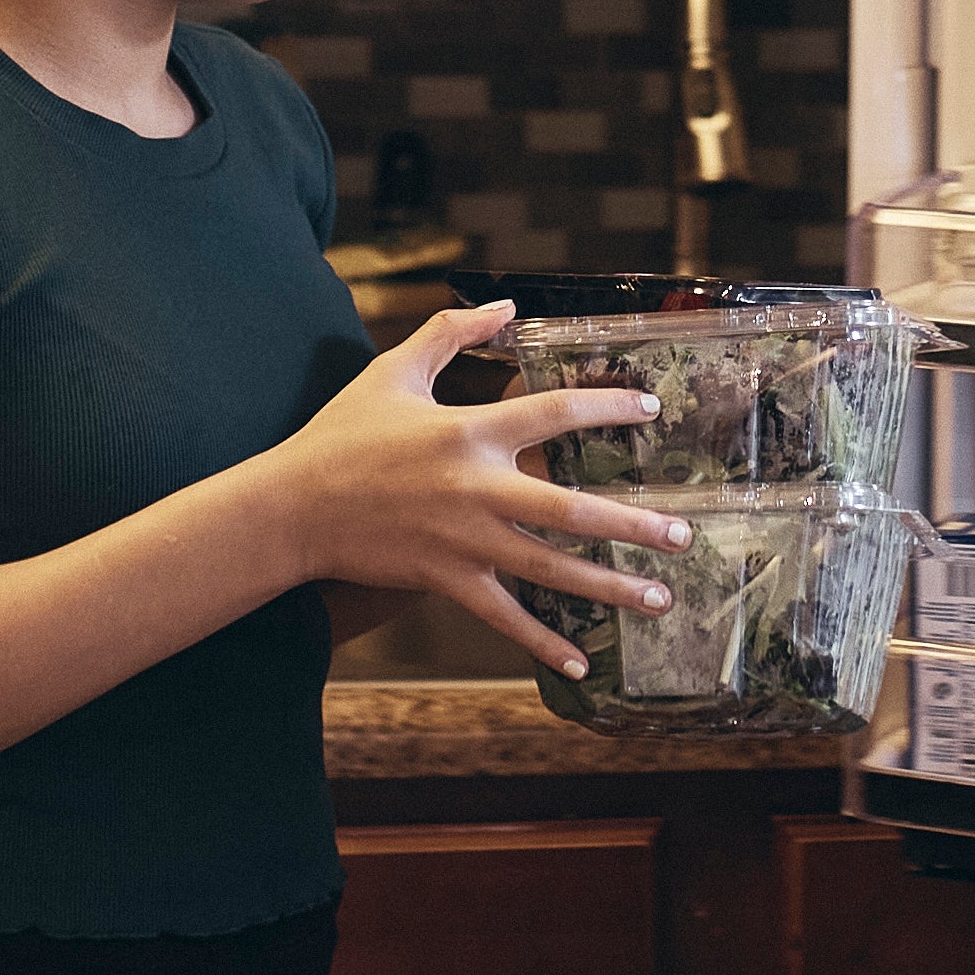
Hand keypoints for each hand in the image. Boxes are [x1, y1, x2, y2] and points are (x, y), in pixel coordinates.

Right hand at [257, 302, 686, 676]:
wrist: (291, 507)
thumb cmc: (342, 435)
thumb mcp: (392, 371)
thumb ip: (450, 333)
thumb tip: (505, 308)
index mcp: (469, 431)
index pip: (555, 414)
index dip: (607, 407)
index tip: (650, 408)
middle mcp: (476, 489)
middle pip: (572, 509)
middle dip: (635, 524)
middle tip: (683, 534)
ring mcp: (464, 541)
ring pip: (552, 570)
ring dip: (610, 587)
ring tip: (659, 598)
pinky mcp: (446, 580)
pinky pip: (505, 618)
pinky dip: (543, 644)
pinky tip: (581, 665)